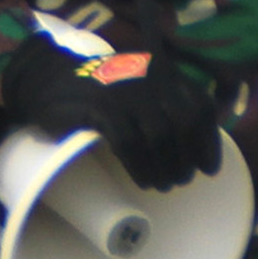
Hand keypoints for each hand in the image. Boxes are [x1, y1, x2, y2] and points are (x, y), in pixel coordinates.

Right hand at [1, 38, 222, 190]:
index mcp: (163, 73)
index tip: (208, 169)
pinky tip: (144, 181)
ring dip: (166, 168)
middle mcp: (149, 77)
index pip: (201, 105)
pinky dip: (141, 167)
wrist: (49, 81)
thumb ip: (163, 105)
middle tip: (181, 180)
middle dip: (188, 157)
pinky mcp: (100, 106)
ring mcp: (124, 90)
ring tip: (163, 185)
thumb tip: (195, 150)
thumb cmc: (99, 96)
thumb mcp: (137, 90)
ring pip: (159, 135)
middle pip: (184, 122)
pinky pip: (129, 142)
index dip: (209, 140)